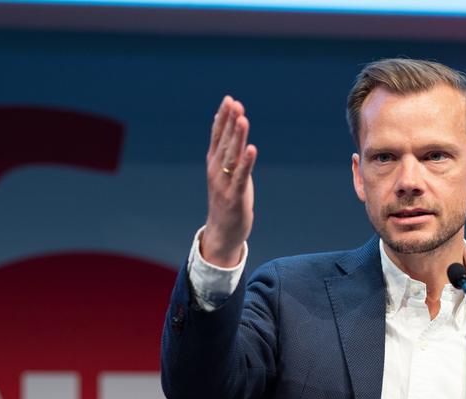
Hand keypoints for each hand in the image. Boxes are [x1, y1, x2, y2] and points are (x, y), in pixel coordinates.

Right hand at [201, 95, 257, 266]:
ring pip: (231, 156)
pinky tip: (252, 149)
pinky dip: (247, 162)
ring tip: (242, 119)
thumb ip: (225, 151)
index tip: (229, 99)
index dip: (223, 118)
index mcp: (213, 163)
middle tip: (235, 103)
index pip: (217, 136)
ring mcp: (224, 184)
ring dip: (237, 137)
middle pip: (224, 142)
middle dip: (230, 122)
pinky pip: (241, 176)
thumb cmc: (226, 199)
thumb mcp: (224, 173)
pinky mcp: (235, 197)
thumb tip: (226, 126)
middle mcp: (216, 171)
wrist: (221, 233)